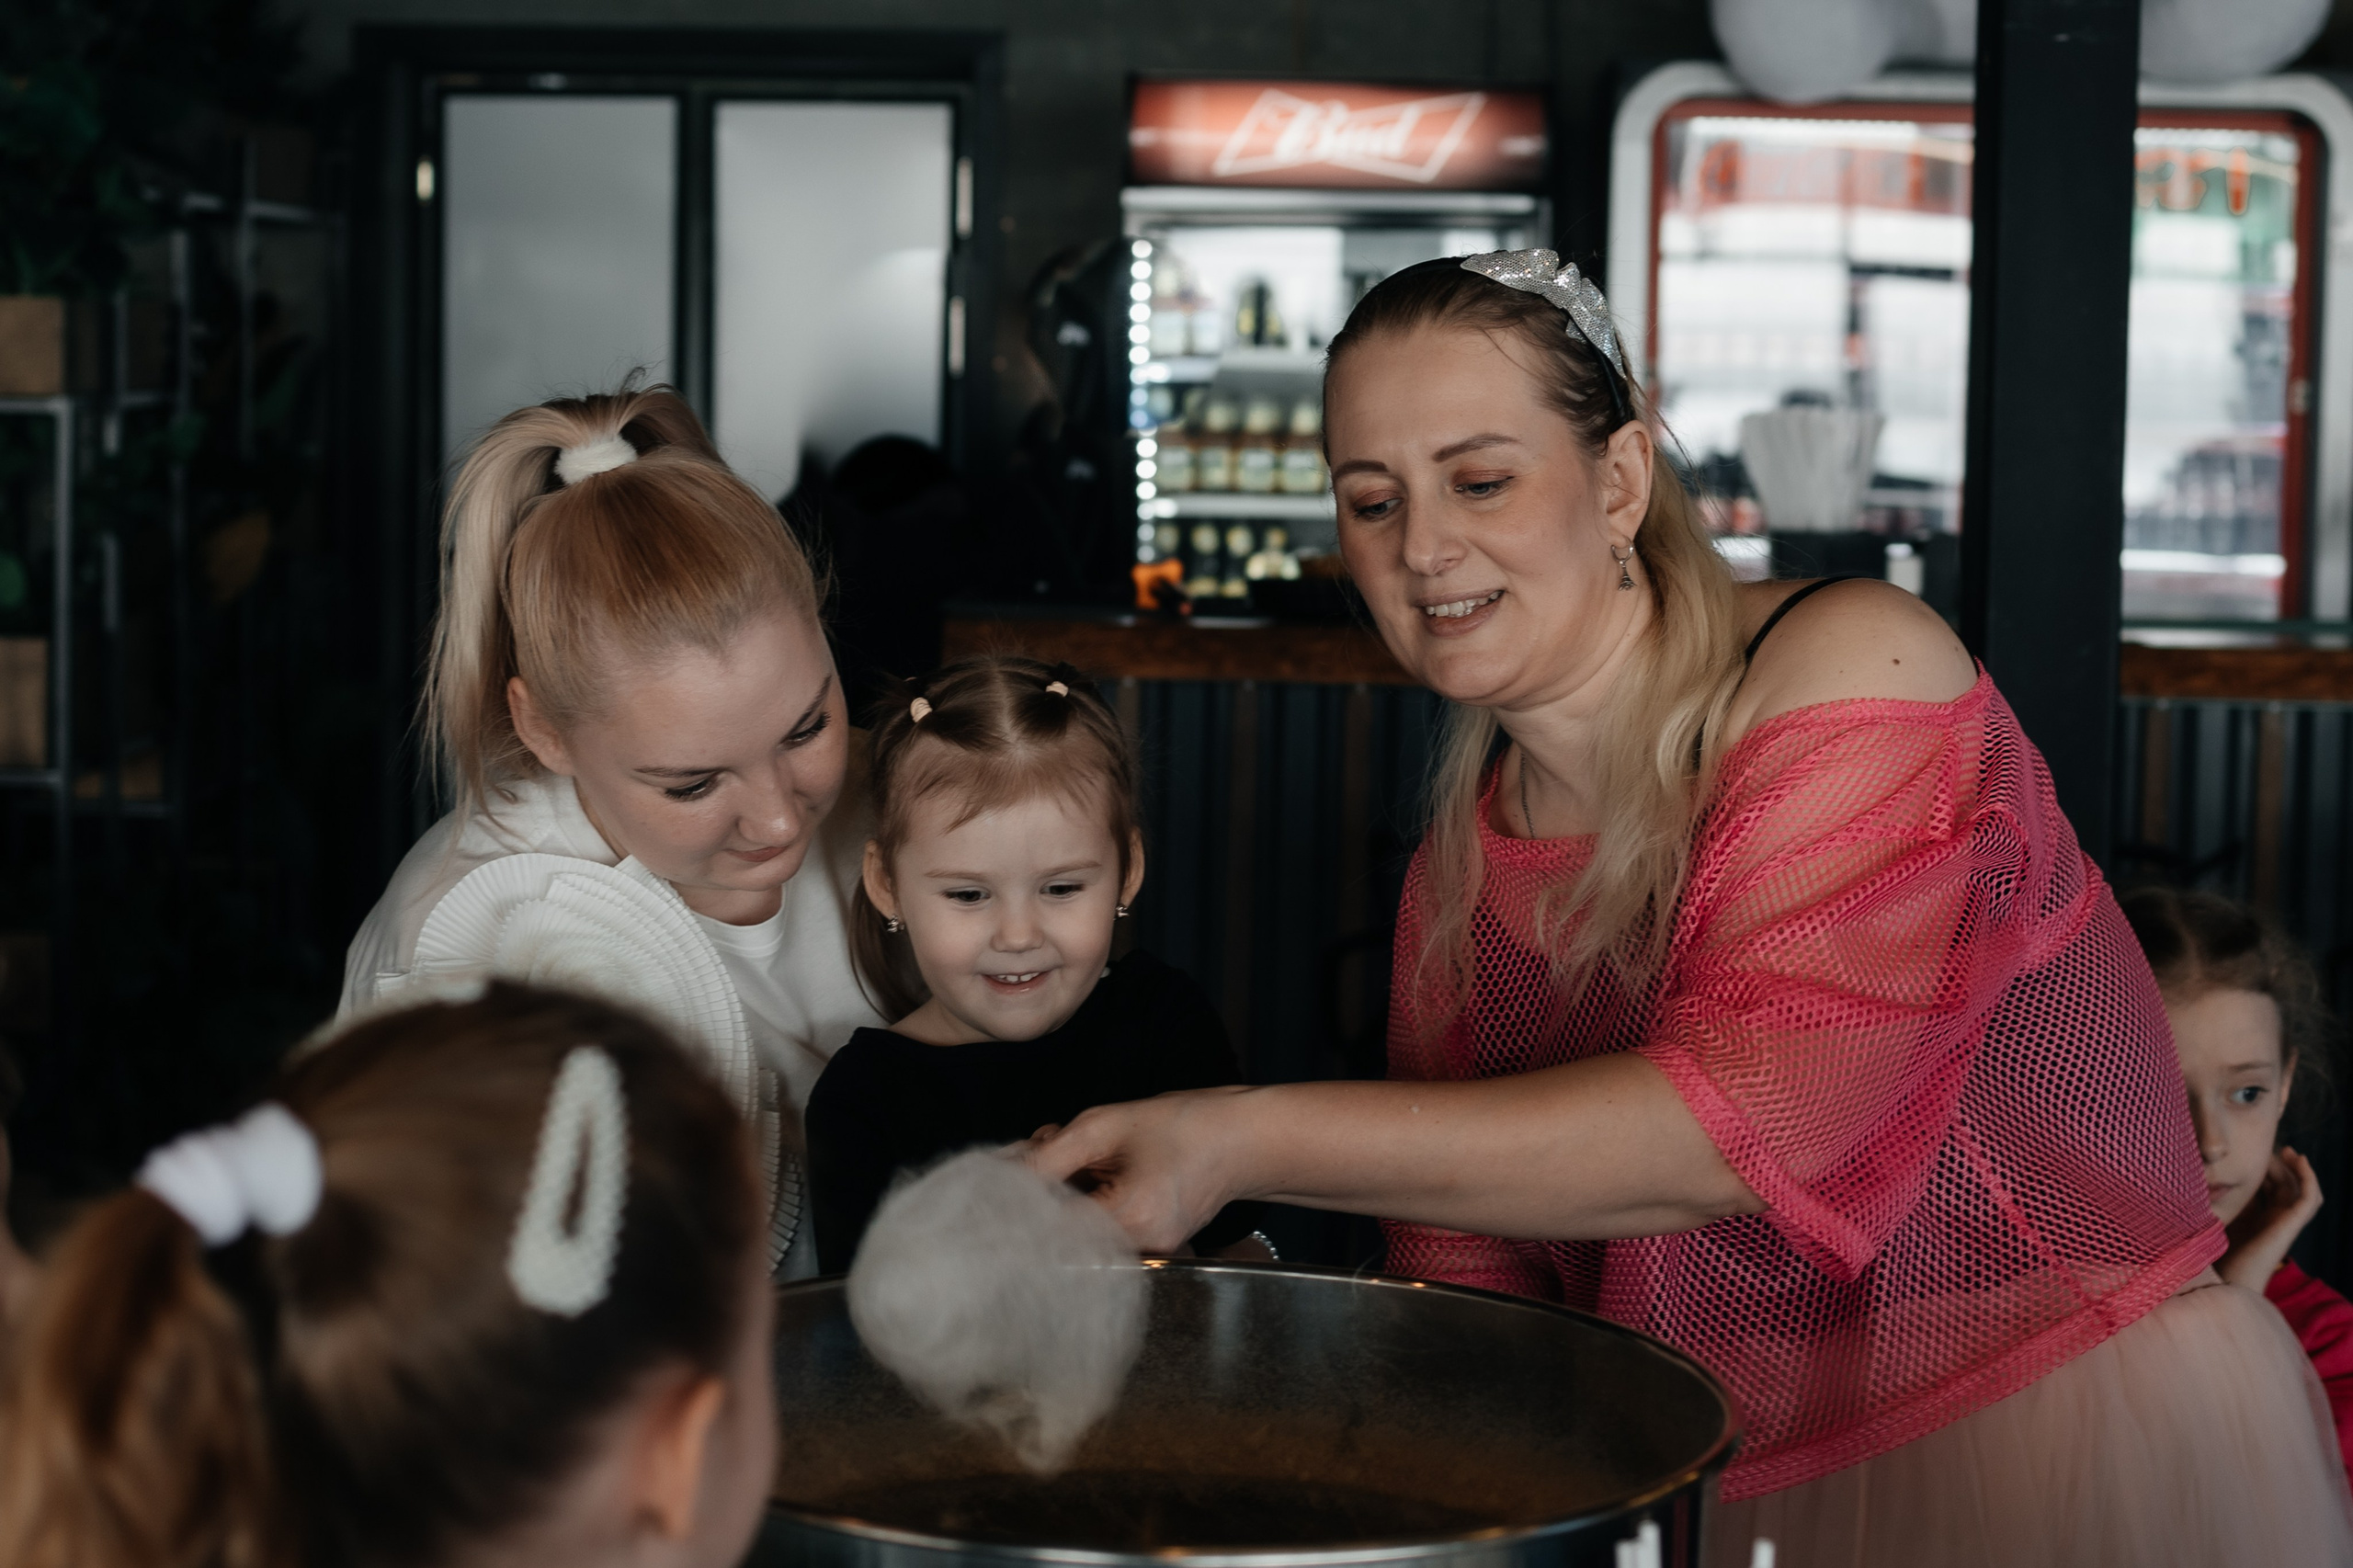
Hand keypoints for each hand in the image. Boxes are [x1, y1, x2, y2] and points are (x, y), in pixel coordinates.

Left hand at [1021, 1086, 1257, 1252]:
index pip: (1048, 1229)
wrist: (1245, 1139)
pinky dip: (1086, 1193)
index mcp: (1128, 1222)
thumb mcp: (1105, 1127)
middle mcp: (1138, 1250)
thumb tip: (1001, 1175)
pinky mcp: (1150, 1245)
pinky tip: (1095, 1162)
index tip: (998, 1178)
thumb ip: (1047, 1156)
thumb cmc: (1186, 1125)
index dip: (1017, 1201)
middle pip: (1060, 1229)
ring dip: (1064, 1187)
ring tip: (1077, 1146)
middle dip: (1042, 1185)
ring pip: (1077, 1225)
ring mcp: (1147, 1253)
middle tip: (1046, 1141)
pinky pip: (1099, 1224)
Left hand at [2219, 1146, 2323, 1291]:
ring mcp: (2283, 1224)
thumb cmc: (2210, 1255)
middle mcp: (2273, 1221)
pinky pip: (2309, 1199)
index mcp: (2256, 1220)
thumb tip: (2198, 1174)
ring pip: (2300, 1190)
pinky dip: (2309, 1178)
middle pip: (2284, 1186)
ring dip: (2297, 1168)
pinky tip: (2299, 1160)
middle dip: (2279, 1165)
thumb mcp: (2210, 1218)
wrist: (2221, 1282)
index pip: (2267, 1189)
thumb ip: (2209, 1201)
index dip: (2264, 1169)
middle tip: (2271, 1144)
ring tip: (2288, 1150)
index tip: (2251, 1150)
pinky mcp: (2290, 1226)